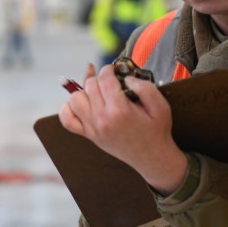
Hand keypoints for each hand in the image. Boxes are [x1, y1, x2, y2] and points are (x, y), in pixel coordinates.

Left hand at [59, 64, 187, 194]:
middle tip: (109, 81)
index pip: (105, 79)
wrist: (151, 157)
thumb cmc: (156, 130)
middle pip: (90, 86)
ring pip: (75, 98)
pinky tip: (80, 103)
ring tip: (97, 91)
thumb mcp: (161, 106)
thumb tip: (126, 78)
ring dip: (84, 91)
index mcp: (119, 110)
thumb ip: (145, 87)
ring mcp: (92, 128)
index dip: (108, 69)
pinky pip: (67, 120)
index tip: (113, 69)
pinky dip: (68, 109)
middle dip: (99, 78)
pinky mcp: (88, 135)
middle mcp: (102, 119)